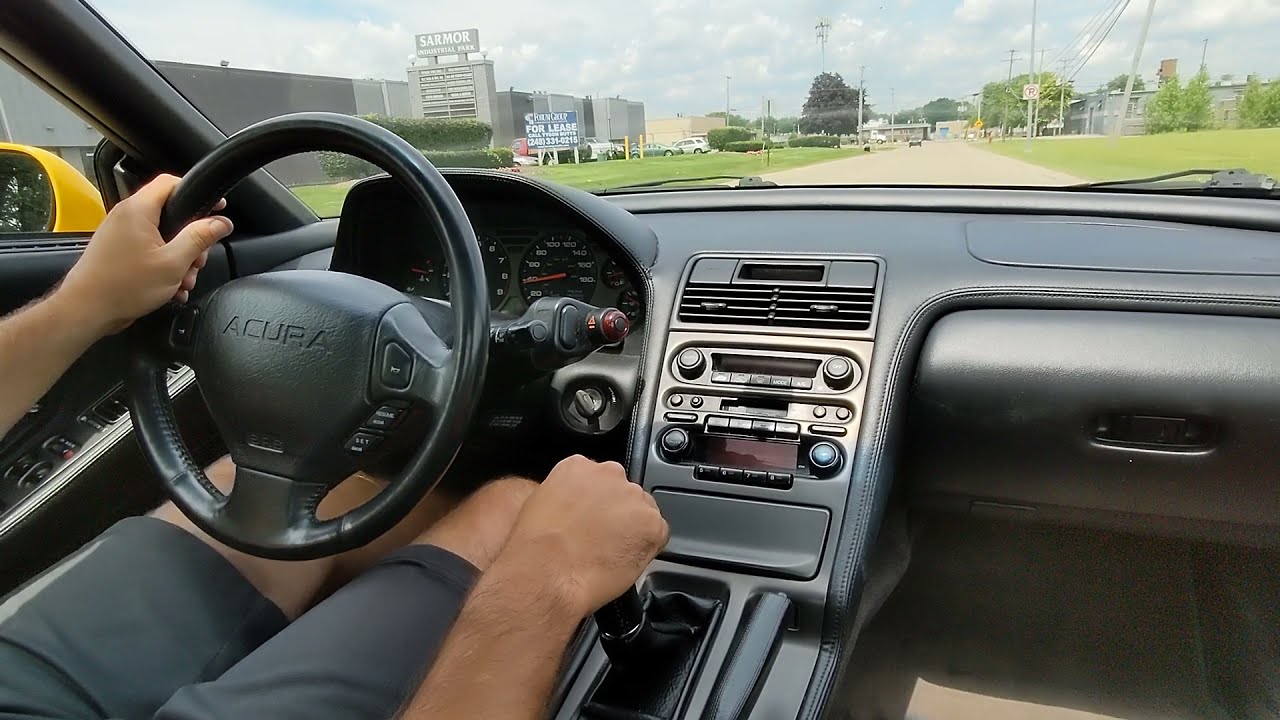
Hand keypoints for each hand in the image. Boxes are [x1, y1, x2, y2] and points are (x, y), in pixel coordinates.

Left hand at [56, 174, 232, 335]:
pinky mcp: (118, 250)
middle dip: (191, 240)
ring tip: (183, 280)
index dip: (197, 193)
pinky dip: (164, 265)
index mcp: (138, 210)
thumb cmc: (123, 286)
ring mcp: (120, 233)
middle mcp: (126, 216)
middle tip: (197, 260)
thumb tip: (221, 223)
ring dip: (180, 258)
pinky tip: (171, 287)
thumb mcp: (173, 263)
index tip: (216, 208)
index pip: (171, 183)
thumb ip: (200, 238)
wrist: (86, 310)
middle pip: (171, 214)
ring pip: (163, 236)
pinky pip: (150, 250)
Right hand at [503, 455, 667, 617]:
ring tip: (610, 553)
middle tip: (602, 539)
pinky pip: (658, 534)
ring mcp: (632, 496)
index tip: (593, 519)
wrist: (546, 573)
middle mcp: (608, 473)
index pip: (601, 479)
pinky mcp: (650, 522)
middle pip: (623, 492)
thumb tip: (579, 509)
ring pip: (642, 512)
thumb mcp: (541, 505)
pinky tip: (623, 559)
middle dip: (618, 513)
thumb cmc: (536, 548)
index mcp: (578, 466)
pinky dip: (647, 548)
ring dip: (633, 529)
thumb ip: (568, 497)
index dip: (598, 504)